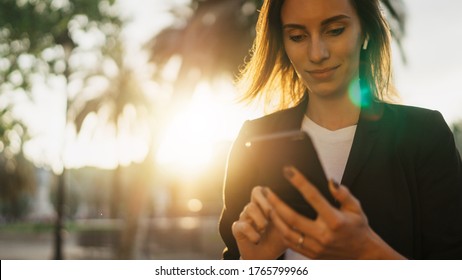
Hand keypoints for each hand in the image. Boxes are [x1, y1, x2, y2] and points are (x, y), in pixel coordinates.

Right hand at [232, 186, 285, 258]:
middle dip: (266, 203)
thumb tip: (301, 211)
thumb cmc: (277, 240)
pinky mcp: (237, 229)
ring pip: (250, 207)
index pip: (262, 189)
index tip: (277, 208)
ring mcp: (244, 217)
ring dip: (260, 220)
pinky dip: (252, 233)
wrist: (265, 257)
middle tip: (272, 216)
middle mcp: (253, 208)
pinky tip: (257, 239)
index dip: (269, 194)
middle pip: (256, 191)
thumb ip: (291, 219)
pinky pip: (243, 225)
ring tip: (264, 230)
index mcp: (264, 205)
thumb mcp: (287, 229)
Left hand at [267, 166, 405, 258]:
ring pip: (287, 232)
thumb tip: (330, 181)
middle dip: (276, 203)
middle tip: (267, 191)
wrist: (363, 254)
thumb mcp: (356, 208)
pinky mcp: (311, 255)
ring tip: (267, 204)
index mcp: (334, 220)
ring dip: (274, 218)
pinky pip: (290, 244)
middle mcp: (323, 235)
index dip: (299, 182)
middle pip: (292, 218)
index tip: (288, 171)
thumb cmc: (358, 228)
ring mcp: (316, 247)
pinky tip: (275, 220)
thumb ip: (343, 194)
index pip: (313, 197)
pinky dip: (280, 231)